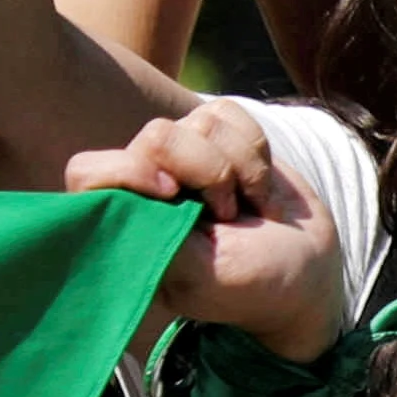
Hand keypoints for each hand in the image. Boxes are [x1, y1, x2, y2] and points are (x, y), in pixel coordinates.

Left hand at [73, 100, 344, 362]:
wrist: (307, 272)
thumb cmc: (250, 284)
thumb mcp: (198, 272)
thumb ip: (154, 230)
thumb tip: (119, 191)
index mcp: (127, 220)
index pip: (89, 172)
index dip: (128, 171)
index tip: (171, 192)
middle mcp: (147, 181)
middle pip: (157, 135)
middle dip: (209, 172)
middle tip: (227, 215)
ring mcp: (184, 153)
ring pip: (202, 121)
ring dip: (241, 167)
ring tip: (246, 206)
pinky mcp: (219, 135)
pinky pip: (231, 113)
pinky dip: (257, 151)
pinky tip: (257, 188)